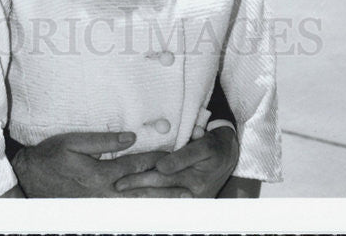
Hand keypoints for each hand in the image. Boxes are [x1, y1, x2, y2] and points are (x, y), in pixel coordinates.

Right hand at [12, 131, 192, 197]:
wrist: (29, 181)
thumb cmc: (50, 156)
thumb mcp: (73, 141)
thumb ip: (102, 140)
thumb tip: (129, 138)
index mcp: (100, 173)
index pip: (136, 165)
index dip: (156, 159)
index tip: (175, 155)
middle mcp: (105, 192)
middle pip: (142, 190)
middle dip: (167, 189)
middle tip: (190, 189)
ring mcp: (102, 205)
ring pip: (136, 205)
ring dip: (159, 203)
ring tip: (180, 202)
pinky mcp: (97, 210)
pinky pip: (125, 212)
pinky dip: (142, 211)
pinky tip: (155, 210)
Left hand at [114, 126, 238, 197]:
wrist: (230, 152)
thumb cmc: (215, 145)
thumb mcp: (204, 146)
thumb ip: (183, 157)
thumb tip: (161, 167)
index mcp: (194, 180)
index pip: (161, 178)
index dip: (140, 178)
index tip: (121, 179)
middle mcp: (191, 193)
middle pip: (158, 189)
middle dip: (135, 188)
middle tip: (115, 188)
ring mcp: (191, 199)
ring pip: (161, 198)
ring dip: (141, 197)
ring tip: (122, 197)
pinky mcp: (190, 200)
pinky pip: (167, 201)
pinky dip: (152, 201)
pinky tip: (138, 200)